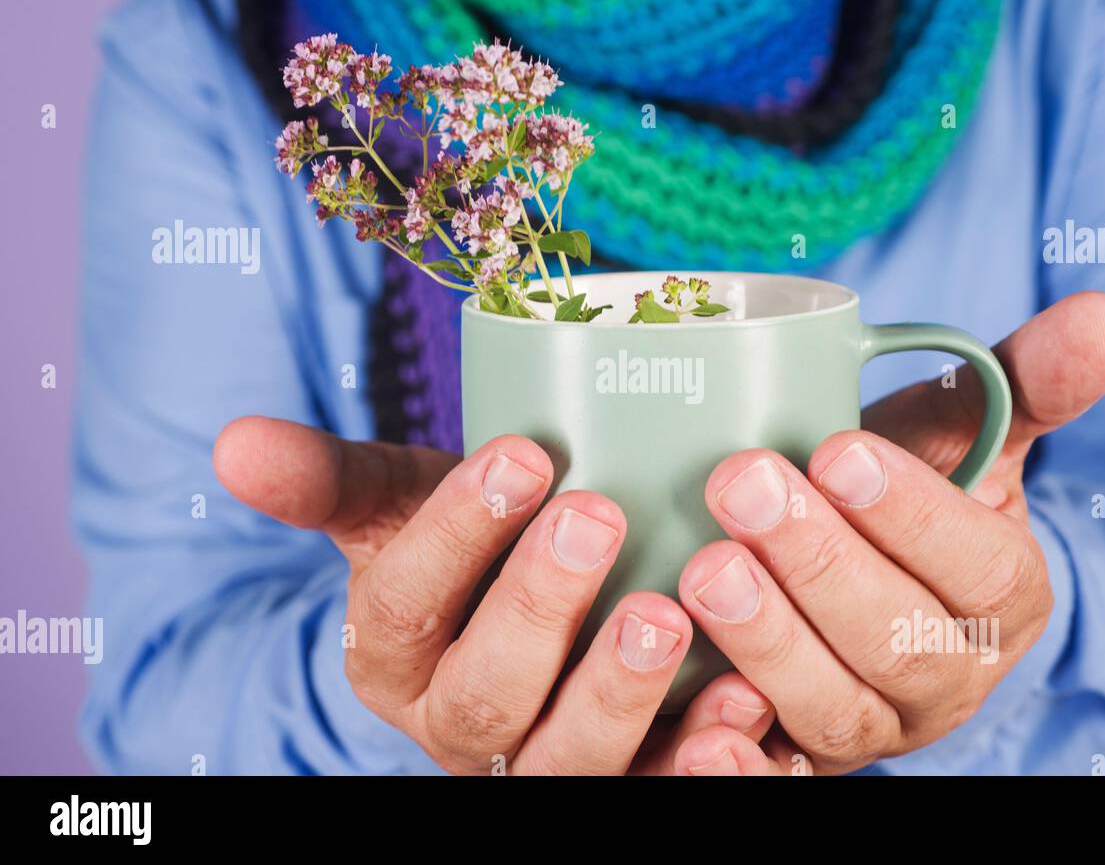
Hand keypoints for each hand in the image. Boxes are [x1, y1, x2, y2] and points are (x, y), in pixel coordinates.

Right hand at [214, 419, 774, 773]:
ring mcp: (544, 761)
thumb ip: (333, 479)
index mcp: (395, 657)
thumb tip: (233, 444)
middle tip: (596, 516)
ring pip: (567, 761)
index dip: (456, 532)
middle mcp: (460, 727)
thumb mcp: (405, 503)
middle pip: (484, 693)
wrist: (545, 595)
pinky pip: (656, 787)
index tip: (522, 455)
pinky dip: (700, 757)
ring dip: (617, 694)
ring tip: (665, 613)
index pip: (405, 602)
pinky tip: (744, 698)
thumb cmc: (477, 544)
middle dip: (537, 609)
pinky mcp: (627, 776)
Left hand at [669, 292, 1104, 774]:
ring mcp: (875, 724)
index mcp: (1003, 600)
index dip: (912, 516)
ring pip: (836, 707)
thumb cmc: (902, 485)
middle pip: (898, 641)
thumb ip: (1023, 380)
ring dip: (769, 642)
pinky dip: (738, 755)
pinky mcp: (802, 754)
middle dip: (819, 565)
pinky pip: (776, 770)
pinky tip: (695, 716)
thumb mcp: (961, 432)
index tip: (840, 452)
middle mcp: (948, 678)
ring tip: (705, 569)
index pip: (978, 570)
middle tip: (744, 485)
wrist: (850, 560)